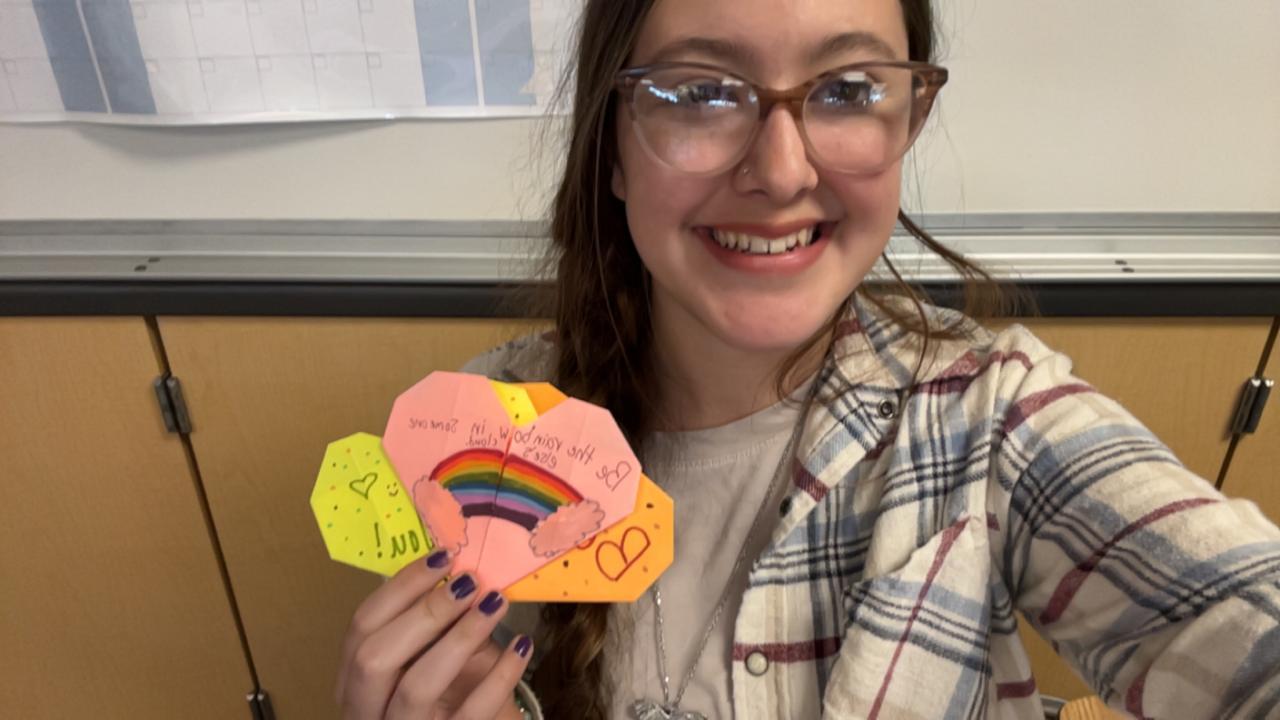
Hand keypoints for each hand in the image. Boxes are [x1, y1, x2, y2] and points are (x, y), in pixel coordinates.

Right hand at [336, 550, 533, 719]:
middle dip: (423, 613)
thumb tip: (456, 569)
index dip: (400, 587)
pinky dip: (499, 676)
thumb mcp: (435, 654)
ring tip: (495, 604)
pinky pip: (472, 713)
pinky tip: (522, 645)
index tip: (443, 557)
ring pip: (416, 687)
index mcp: (355, 680)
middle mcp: (367, 711)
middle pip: (373, 658)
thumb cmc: (453, 692)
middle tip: (468, 582)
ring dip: (459, 637)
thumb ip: (434, 620)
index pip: (360, 627)